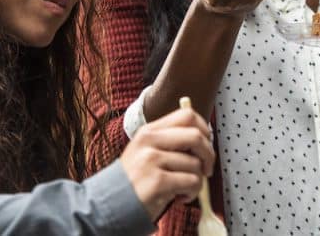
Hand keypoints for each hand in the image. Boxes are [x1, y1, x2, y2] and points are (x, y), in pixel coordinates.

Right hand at [119, 107, 215, 221]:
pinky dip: (193, 192)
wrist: (111, 205)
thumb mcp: (147, 151)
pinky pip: (191, 181)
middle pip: (196, 136)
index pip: (187, 115)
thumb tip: (204, 138)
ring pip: (195, 164)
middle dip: (209, 154)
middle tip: (207, 168)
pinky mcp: (157, 181)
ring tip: (186, 188)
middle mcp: (149, 141)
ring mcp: (151, 160)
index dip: (204, 128)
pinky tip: (181, 196)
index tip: (207, 143)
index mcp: (150, 131)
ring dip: (199, 180)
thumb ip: (170, 141)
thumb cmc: (135, 180)